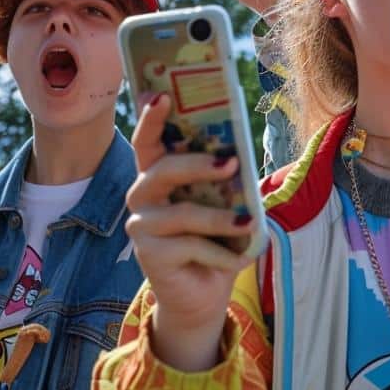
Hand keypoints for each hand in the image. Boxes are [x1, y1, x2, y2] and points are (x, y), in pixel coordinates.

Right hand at [124, 94, 255, 370]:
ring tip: (248, 222)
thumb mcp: (224, 203)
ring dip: (220, 219)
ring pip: (182, 213)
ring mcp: (141, 227)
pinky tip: (238, 259)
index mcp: (159, 175)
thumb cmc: (216, 238)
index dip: (152, 119)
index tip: (163, 96)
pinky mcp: (150, 256)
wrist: (204, 292)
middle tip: (231, 163)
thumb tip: (239, 157)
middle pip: (163, 170)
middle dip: (198, 164)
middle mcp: (142, 196)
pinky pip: (192, 247)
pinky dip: (222, 253)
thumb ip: (224, 180)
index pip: (149, 142)